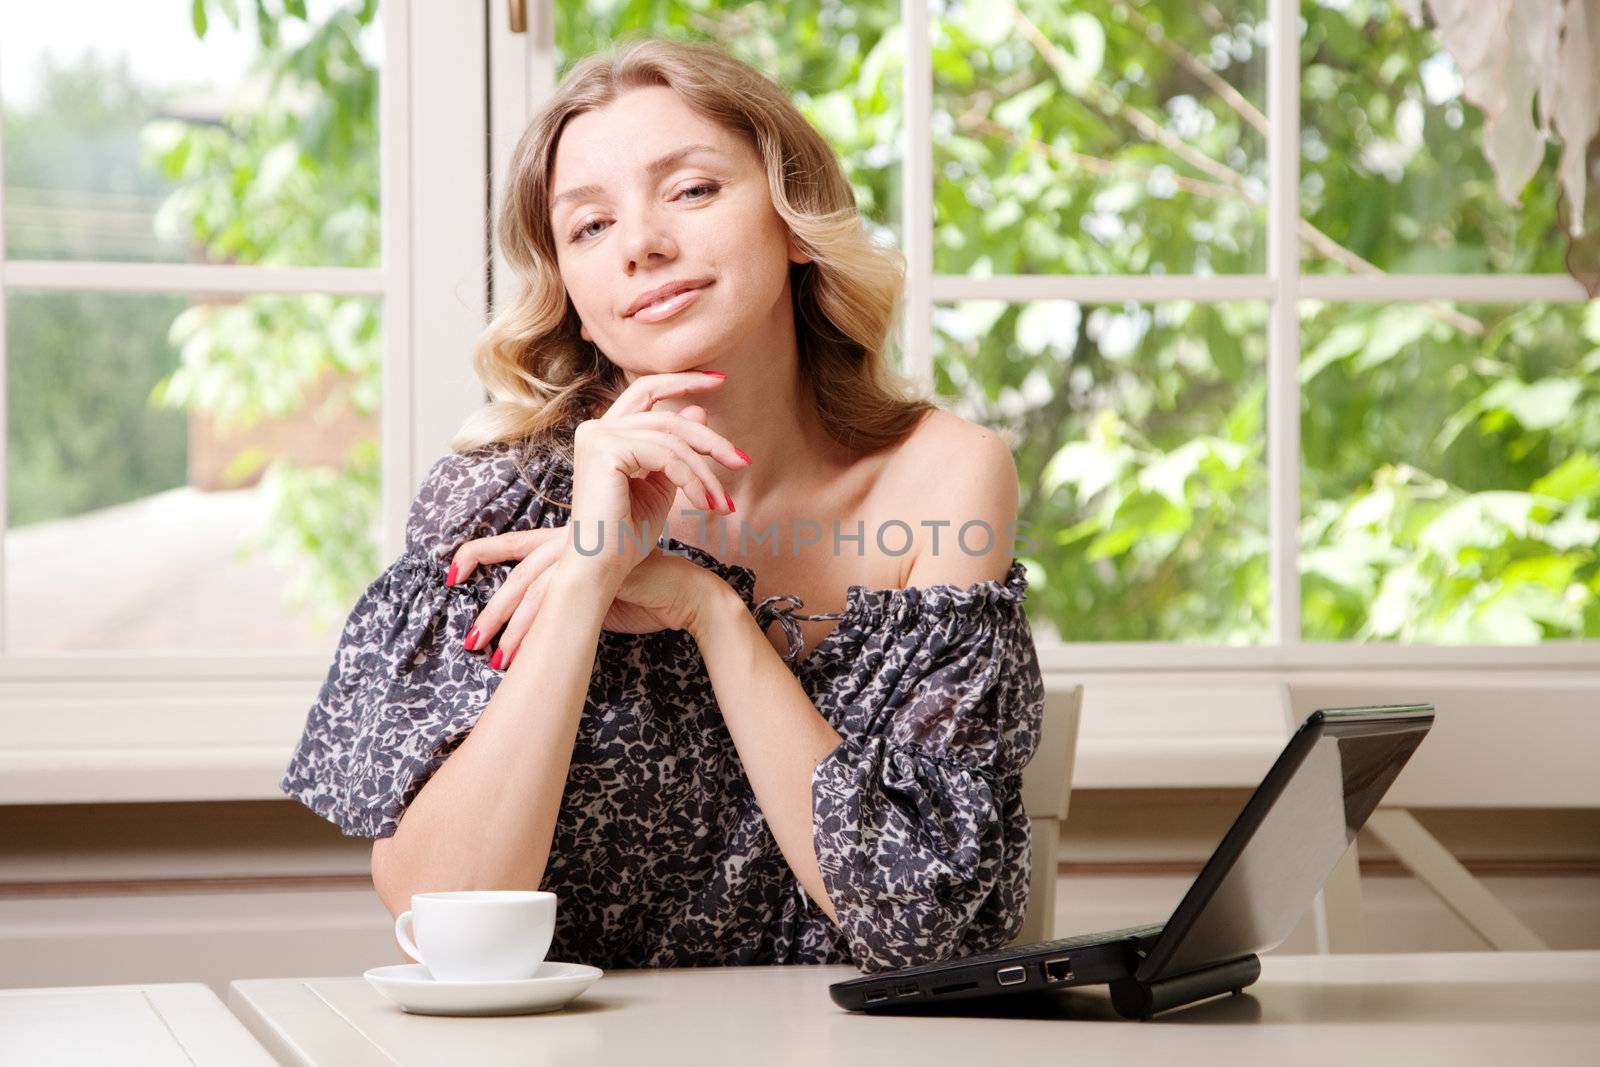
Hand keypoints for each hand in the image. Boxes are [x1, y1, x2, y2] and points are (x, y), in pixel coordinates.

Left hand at [448, 528, 722, 667]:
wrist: (686, 594)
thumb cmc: (647, 594)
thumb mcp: (599, 595)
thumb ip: (570, 597)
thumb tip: (544, 620)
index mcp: (566, 543)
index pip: (513, 546)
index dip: (479, 554)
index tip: (451, 574)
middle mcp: (568, 546)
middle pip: (514, 572)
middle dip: (490, 611)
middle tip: (469, 640)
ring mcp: (581, 559)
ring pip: (529, 589)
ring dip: (505, 627)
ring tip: (488, 658)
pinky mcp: (594, 576)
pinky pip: (552, 603)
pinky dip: (531, 632)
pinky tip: (516, 655)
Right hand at [564, 371, 748, 586]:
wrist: (602, 570)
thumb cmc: (628, 536)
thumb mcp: (662, 485)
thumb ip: (677, 450)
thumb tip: (700, 411)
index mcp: (605, 432)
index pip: (647, 391)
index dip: (683, 381)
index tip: (719, 380)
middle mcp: (596, 428)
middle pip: (668, 416)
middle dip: (709, 438)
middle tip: (741, 460)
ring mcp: (598, 436)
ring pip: (672, 439)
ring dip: (705, 472)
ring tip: (722, 502)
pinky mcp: (605, 450)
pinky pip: (666, 456)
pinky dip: (692, 480)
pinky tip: (705, 504)